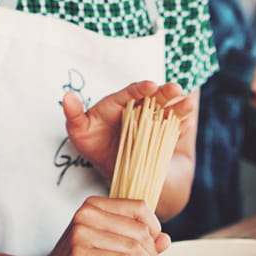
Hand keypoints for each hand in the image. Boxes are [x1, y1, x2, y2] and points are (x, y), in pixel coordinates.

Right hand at [27, 196, 168, 255]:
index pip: (138, 207)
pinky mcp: (82, 255)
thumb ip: (137, 239)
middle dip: (153, 254)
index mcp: (94, 204)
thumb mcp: (109, 245)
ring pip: (133, 247)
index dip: (155, 227)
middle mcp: (86, 214)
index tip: (157, 246)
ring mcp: (81, 233)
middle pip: (139, 229)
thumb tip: (165, 239)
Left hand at [63, 81, 195, 179]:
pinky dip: (183, 125)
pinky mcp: (166, 134)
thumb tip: (67, 96)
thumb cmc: (95, 146)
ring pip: (167, 110)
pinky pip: (176, 129)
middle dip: (164, 93)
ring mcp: (154, 121)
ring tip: (188, 102)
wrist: (116, 169)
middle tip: (174, 88)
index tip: (150, 86)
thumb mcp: (80, 133)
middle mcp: (139, 109)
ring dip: (178, 106)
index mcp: (119, 104)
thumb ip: (74, 116)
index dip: (140, 89)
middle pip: (153, 98)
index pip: (130, 94)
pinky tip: (189, 122)